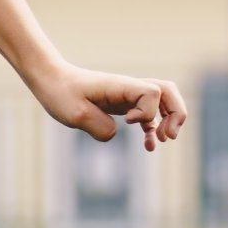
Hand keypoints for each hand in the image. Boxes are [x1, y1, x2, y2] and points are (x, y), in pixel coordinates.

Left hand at [34, 65, 186, 151]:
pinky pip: (147, 115)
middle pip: (168, 91)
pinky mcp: (121, 105)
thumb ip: (99, 127)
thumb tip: (115, 133)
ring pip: (163, 102)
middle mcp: (129, 88)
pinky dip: (153, 128)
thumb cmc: (61, 94)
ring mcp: (127, 96)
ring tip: (164, 141)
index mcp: (121, 85)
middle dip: (176, 113)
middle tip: (169, 136)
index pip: (153, 92)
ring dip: (169, 120)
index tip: (126, 121)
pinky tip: (149, 146)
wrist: (51, 81)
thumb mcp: (75, 115)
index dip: (147, 111)